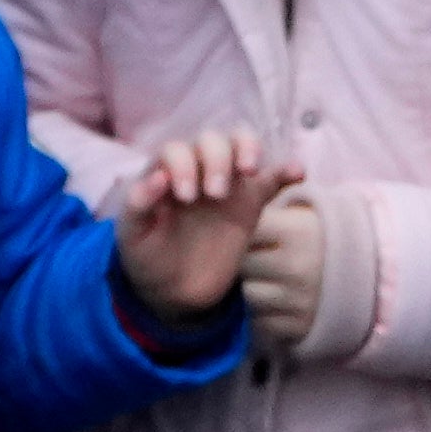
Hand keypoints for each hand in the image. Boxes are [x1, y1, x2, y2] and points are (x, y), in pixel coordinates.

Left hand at [116, 128, 296, 312]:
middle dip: (217, 160)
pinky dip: (286, 171)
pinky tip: (298, 173)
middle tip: (216, 194)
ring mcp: (228, 183)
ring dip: (248, 149)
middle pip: (212, 141)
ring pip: (241, 145)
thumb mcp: (132, 236)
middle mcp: (196, 169)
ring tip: (250, 171)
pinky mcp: (251, 202)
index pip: (177, 150)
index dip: (183, 166)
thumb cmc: (148, 257)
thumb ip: (138, 206)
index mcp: (165, 173)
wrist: (175, 290)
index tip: (187, 199)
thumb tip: (157, 178)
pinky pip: (273, 178)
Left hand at [235, 189, 327, 354]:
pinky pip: (261, 320)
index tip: (260, 235)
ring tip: (274, 279)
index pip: (247, 231)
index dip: (248, 233)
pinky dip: (267, 311)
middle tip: (264, 258)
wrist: (375, 275)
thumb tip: (243, 182)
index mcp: (297, 232)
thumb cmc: (327, 237)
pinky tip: (283, 299)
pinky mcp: (296, 327)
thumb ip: (273, 193)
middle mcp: (296, 266)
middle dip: (248, 261)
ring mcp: (297, 300)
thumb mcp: (307, 211)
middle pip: (242, 264)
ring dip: (256, 287)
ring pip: (249, 293)